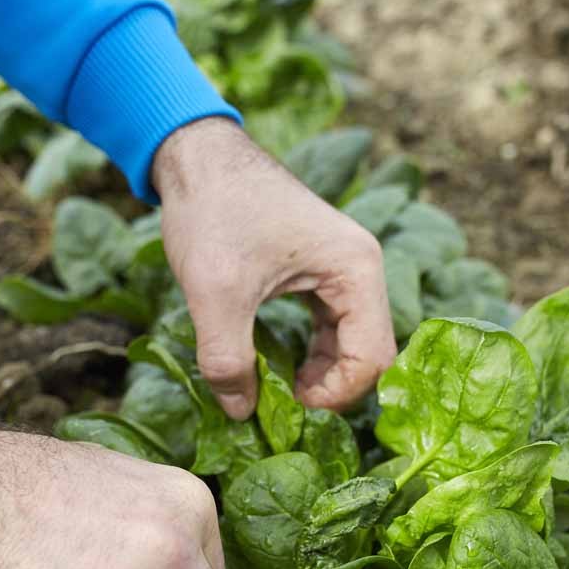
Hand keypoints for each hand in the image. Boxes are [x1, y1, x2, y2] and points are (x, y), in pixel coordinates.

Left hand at [152, 118, 395, 419]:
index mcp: (355, 269)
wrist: (195, 154)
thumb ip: (228, 360)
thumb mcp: (215, 294)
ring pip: (350, 343)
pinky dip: (307, 352)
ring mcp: (342, 268)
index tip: (288, 407)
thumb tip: (240, 413)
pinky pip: (329, 326)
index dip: (335, 395)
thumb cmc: (213, 211)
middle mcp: (361, 268)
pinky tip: (275, 365)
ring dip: (318, 373)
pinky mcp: (319, 271)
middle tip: (281, 407)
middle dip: (329, 388)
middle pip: (368, 353)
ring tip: (276, 390)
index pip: (372, 358)